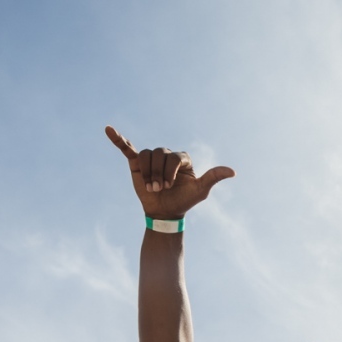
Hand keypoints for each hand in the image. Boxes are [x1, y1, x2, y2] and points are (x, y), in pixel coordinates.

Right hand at [105, 126, 234, 219]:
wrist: (164, 212)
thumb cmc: (184, 201)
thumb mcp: (200, 191)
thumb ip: (213, 178)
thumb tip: (233, 172)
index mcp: (183, 159)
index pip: (174, 156)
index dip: (170, 171)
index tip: (170, 186)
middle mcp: (167, 155)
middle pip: (159, 155)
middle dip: (158, 174)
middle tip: (160, 189)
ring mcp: (151, 158)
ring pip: (146, 155)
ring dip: (147, 172)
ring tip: (150, 186)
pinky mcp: (136, 162)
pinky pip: (127, 147)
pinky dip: (118, 139)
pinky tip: (109, 129)